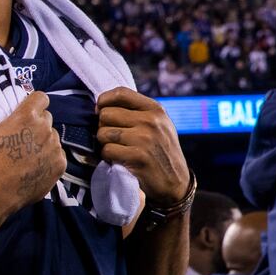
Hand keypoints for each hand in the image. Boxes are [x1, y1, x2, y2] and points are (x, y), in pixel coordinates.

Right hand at [0, 92, 65, 216]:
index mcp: (27, 117)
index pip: (41, 97)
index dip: (33, 103)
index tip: (26, 111)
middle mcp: (45, 129)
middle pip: (47, 118)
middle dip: (36, 124)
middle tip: (22, 137)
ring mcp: (55, 148)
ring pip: (52, 138)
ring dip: (43, 142)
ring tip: (27, 156)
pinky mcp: (60, 166)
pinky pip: (57, 156)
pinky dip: (48, 159)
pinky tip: (34, 168)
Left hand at [95, 88, 190, 205]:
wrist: (175, 181)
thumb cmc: (159, 150)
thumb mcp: (158, 124)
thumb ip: (136, 111)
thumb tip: (100, 105)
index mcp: (155, 109)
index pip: (121, 93)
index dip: (104, 100)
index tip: (100, 110)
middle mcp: (151, 121)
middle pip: (106, 114)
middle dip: (103, 126)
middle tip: (113, 138)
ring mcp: (145, 138)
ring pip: (102, 133)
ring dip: (104, 143)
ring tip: (118, 149)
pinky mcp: (138, 156)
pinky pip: (106, 150)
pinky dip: (107, 157)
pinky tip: (119, 160)